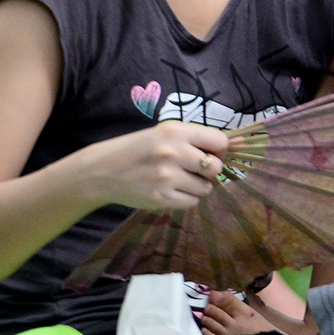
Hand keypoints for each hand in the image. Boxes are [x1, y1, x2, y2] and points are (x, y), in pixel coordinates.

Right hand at [80, 120, 231, 211]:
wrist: (102, 170)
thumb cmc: (138, 149)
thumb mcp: (163, 133)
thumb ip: (194, 138)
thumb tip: (231, 147)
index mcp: (176, 133)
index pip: (220, 141)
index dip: (219, 149)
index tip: (211, 153)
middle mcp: (174, 153)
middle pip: (216, 167)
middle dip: (209, 170)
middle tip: (194, 169)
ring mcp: (167, 177)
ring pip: (206, 188)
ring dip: (199, 186)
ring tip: (181, 180)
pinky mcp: (161, 198)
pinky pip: (192, 202)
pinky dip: (187, 198)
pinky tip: (172, 190)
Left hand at [198, 290, 276, 334]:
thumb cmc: (260, 329)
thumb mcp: (252, 313)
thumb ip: (234, 303)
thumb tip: (216, 293)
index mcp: (245, 312)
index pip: (225, 299)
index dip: (215, 295)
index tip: (213, 295)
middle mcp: (235, 323)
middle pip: (213, 309)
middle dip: (210, 306)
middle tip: (212, 307)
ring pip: (208, 320)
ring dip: (207, 317)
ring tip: (212, 318)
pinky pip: (207, 334)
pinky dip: (206, 329)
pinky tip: (211, 329)